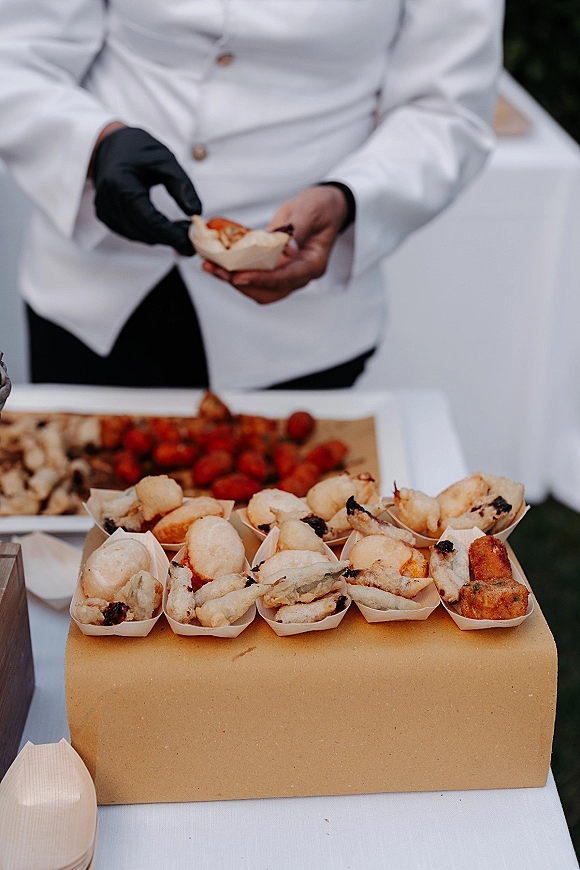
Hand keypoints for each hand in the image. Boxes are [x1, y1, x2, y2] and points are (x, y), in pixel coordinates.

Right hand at [91, 126, 201, 255]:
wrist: (109, 146)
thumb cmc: (136, 149)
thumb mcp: (165, 160)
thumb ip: (182, 186)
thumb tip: (196, 212)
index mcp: (120, 184)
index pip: (149, 219)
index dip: (171, 235)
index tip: (190, 244)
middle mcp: (108, 200)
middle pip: (144, 231)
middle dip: (170, 237)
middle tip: (193, 234)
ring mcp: (105, 211)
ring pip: (140, 236)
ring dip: (162, 236)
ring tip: (182, 227)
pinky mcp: (106, 217)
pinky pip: (132, 233)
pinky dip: (150, 233)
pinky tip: (165, 226)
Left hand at [201, 185, 348, 303]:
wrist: (326, 208)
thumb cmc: (322, 208)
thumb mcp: (310, 210)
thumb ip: (296, 228)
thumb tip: (283, 244)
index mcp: (312, 264)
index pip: (285, 279)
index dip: (260, 279)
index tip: (238, 276)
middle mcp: (299, 275)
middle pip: (268, 291)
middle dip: (240, 282)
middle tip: (215, 268)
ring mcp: (287, 275)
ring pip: (258, 288)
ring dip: (233, 280)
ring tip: (211, 266)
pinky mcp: (275, 270)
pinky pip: (254, 277)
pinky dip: (236, 272)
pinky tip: (219, 263)